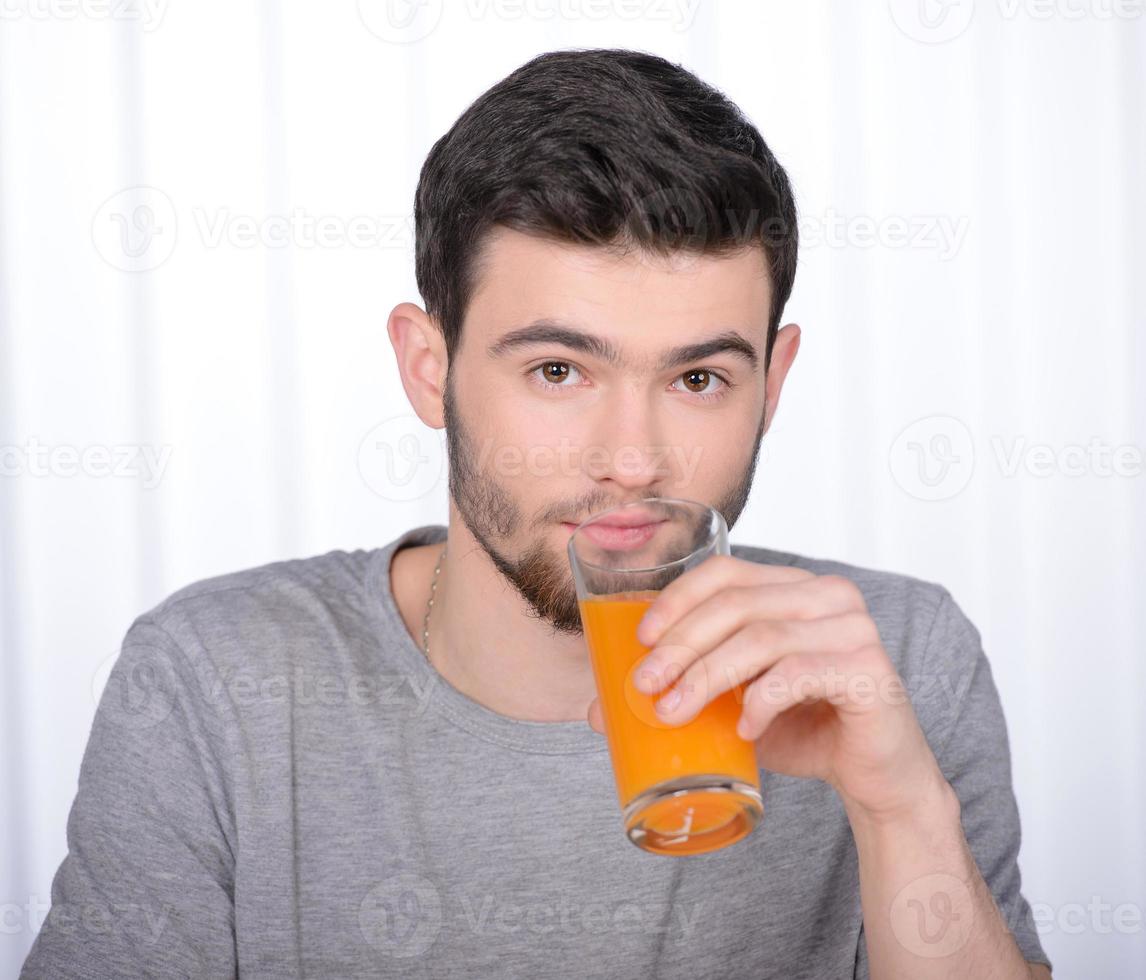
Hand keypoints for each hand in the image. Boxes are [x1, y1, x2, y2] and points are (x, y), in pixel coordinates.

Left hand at [584, 555, 947, 822]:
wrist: (875, 775)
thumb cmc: (802, 728)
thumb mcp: (731, 705)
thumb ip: (681, 693)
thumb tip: (598, 710)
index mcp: (793, 586)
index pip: (725, 571)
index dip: (678, 599)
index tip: (642, 641)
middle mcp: (827, 595)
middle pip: (735, 605)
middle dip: (680, 646)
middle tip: (644, 687)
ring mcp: (852, 628)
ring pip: (759, 638)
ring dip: (706, 677)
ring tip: (674, 713)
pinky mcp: (868, 668)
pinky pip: (797, 673)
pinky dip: (760, 702)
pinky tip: (743, 730)